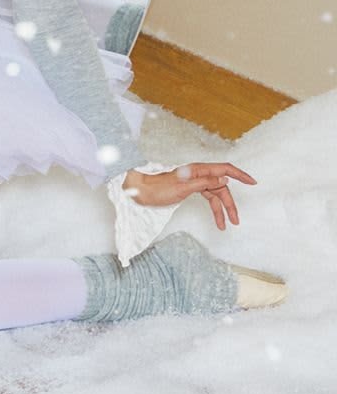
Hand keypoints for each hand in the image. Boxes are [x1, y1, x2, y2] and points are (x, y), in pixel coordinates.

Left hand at [122, 163, 256, 231]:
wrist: (139, 191)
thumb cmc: (157, 188)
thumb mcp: (182, 187)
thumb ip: (204, 183)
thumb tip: (224, 178)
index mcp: (198, 169)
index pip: (224, 169)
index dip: (240, 174)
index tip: (253, 182)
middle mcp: (198, 174)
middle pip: (221, 186)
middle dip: (230, 203)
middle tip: (236, 219)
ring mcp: (194, 182)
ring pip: (215, 194)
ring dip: (222, 209)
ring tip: (226, 224)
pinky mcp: (190, 190)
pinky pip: (207, 198)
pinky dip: (213, 209)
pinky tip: (217, 220)